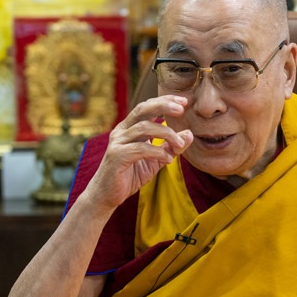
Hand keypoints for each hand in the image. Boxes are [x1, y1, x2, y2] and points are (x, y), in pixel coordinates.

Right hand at [81, 95, 193, 212]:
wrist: (107, 195)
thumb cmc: (130, 175)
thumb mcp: (156, 160)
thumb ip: (171, 147)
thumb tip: (189, 134)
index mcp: (129, 128)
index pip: (147, 107)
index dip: (164, 101)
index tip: (183, 101)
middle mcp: (121, 131)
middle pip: (142, 109)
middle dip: (163, 106)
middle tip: (181, 109)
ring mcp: (117, 142)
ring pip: (143, 128)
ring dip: (166, 134)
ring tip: (179, 144)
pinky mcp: (116, 156)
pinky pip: (140, 148)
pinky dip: (157, 152)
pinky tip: (168, 160)